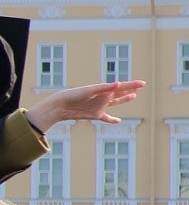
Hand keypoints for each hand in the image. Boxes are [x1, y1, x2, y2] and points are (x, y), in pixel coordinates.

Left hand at [26, 80, 144, 130]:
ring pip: (116, 102)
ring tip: (133, 96)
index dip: (132, 85)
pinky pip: (106, 118)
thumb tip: (118, 84)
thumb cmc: (73, 95)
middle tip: (140, 86)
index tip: (143, 83)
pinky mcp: (95, 115)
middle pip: (120, 93)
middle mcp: (103, 97)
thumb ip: (104, 88)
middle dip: (130, 89)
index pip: (121, 87)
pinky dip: (112, 120)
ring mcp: (100, 106)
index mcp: (103, 90)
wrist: (60, 106)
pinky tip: (118, 121)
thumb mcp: (89, 91)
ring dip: (124, 99)